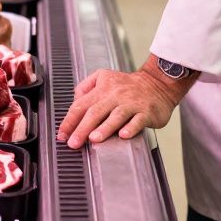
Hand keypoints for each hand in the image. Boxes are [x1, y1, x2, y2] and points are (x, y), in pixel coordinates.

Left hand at [57, 59, 192, 147]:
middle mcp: (115, 95)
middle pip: (95, 111)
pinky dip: (131, 127)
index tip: (62, 135)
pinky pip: (138, 120)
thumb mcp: (103, 77)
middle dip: (82, 128)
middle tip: (74, 142)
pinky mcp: (146, 112)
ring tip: (94, 138)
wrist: (158, 83)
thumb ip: (86, 87)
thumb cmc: (128, 85)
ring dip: (104, 128)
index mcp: (102, 88)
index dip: (70, 120)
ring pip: (116, 115)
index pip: (81, 104)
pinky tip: (124, 135)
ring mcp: (131, 103)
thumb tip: (74, 101)